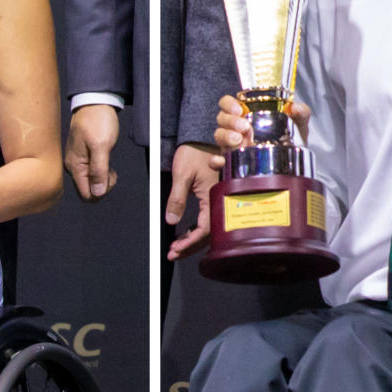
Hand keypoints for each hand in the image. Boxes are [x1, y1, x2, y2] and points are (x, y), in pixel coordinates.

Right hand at [64, 104, 118, 201]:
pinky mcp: (84, 157)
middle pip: (89, 190)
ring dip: (103, 178)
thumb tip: (97, 193)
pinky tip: (106, 160)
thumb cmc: (97, 121)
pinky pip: (92, 173)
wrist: (95, 103)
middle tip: (112, 170)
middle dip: (103, 185)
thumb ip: (98, 170)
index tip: (109, 175)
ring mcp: (79, 162)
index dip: (101, 191)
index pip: (86, 194)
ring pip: (92, 182)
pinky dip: (102, 171)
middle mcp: (74, 166)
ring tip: (110, 163)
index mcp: (75, 166)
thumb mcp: (101, 146)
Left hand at [165, 142, 220, 259]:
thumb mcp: (182, 175)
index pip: (204, 229)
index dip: (189, 242)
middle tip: (173, 253)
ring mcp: (218, 199)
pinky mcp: (214, 197)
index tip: (175, 249)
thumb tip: (171, 220)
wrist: (201, 137)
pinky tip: (186, 233)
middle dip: (190, 246)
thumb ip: (177, 199)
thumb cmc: (194, 151)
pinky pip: (208, 219)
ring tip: (177, 247)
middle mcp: (219, 201)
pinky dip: (196, 228)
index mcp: (214, 196)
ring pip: (208, 228)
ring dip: (193, 239)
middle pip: (207, 233)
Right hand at [208, 94, 311, 171]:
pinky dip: (218, 159)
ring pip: (219, 135)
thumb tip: (296, 108)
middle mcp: (237, 127)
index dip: (229, 104)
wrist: (294, 166)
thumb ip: (301, 113)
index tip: (239, 109)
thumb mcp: (299, 125)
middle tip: (244, 127)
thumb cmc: (292, 140)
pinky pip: (218, 160)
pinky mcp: (232, 161)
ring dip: (226, 136)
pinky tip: (224, 159)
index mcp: (248, 114)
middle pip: (222, 118)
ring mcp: (233, 144)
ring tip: (239, 140)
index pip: (229, 103)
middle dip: (230, 121)